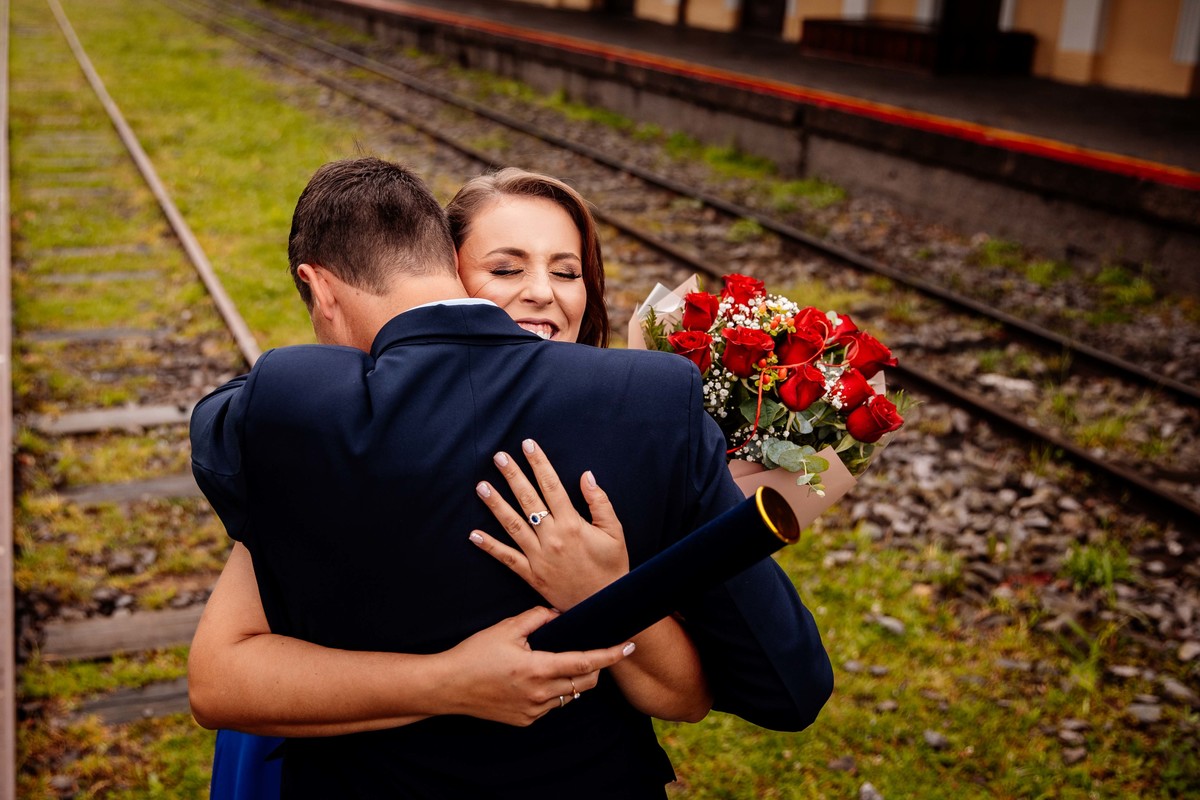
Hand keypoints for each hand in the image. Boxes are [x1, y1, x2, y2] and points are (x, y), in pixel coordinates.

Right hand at [440, 607, 633, 725]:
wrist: (448, 686)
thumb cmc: (475, 654)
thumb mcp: (506, 628)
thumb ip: (537, 617)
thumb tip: (557, 613)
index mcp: (538, 669)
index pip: (586, 663)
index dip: (610, 655)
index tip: (628, 647)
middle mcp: (540, 694)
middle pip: (585, 683)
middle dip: (596, 667)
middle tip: (594, 651)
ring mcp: (533, 711)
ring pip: (569, 696)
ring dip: (573, 680)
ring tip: (558, 662)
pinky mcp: (525, 721)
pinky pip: (551, 705)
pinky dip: (554, 691)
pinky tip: (538, 678)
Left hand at [470, 438, 627, 609]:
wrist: (605, 606)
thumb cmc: (612, 567)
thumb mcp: (615, 532)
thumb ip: (600, 502)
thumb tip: (586, 476)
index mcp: (573, 524)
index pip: (552, 486)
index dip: (539, 464)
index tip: (528, 445)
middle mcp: (552, 538)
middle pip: (528, 500)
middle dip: (512, 476)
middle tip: (499, 457)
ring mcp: (539, 557)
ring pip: (512, 525)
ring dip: (495, 505)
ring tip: (481, 486)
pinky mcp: (531, 575)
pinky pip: (507, 558)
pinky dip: (489, 547)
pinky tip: (473, 534)